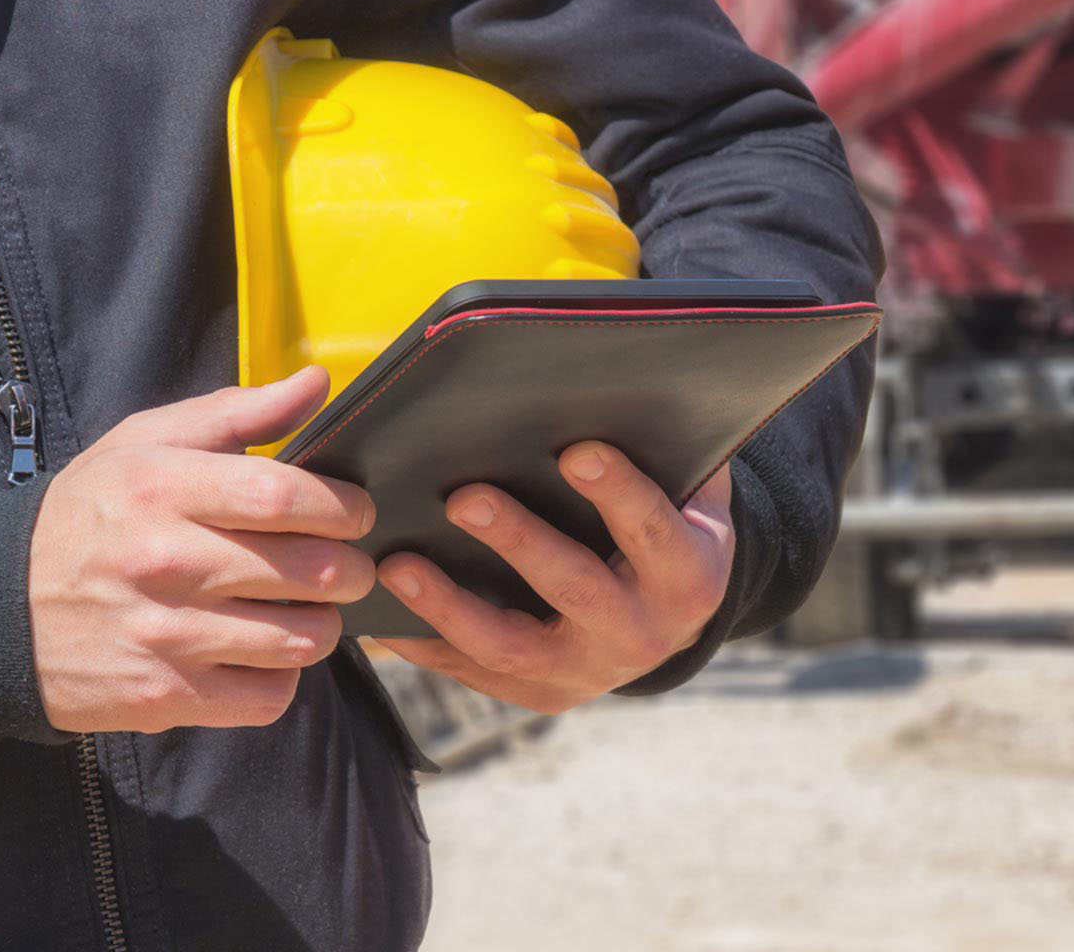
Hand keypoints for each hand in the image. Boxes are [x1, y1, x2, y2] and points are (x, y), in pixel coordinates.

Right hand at [27, 366, 378, 733]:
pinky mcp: (164, 696)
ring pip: (302, 638)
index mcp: (162, 488)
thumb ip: (237, 412)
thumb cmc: (88, 517)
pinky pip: (268, 694)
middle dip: (351, 568)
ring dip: (323, 624)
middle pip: (310, 570)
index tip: (356, 512)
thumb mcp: (143, 444)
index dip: (342, 506)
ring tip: (307, 608)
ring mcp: (166, 635)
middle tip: (347, 565)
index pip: (283, 494)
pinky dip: (282, 676)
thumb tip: (317, 382)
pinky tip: (264, 652)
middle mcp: (165, 562)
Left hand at [372, 443, 732, 712]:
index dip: (618, 493)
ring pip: (511, 646)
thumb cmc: (672, 527)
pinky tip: (381, 613)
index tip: (576, 450)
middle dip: (518, 542)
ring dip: (450, 606)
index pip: (653, 531)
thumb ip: (669, 451)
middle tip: (464, 498)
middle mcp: (642, 635)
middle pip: (575, 590)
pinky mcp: (541, 694)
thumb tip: (629, 379)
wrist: (675, 619)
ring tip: (397, 564)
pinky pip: (474, 672)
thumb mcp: (691, 493)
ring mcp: (588, 673)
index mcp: (688, 578)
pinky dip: (425, 644)